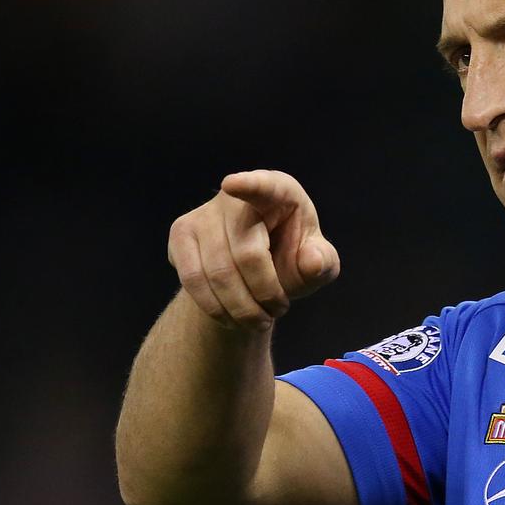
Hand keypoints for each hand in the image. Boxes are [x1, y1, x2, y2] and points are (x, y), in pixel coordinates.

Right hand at [168, 170, 340, 329]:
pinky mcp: (181, 234)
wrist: (254, 272)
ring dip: (241, 308)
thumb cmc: (291, 258)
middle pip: (247, 253)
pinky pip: (192, 279)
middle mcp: (236, 197)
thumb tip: (312, 261)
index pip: (264, 186)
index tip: (232, 184)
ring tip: (259, 320)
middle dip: (265, 293)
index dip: (249, 185)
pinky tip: (231, 318)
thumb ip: (323, 262)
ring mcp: (204, 214)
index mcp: (279, 191)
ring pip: (217, 272)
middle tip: (279, 311)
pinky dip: (214, 307)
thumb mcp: (316, 263)